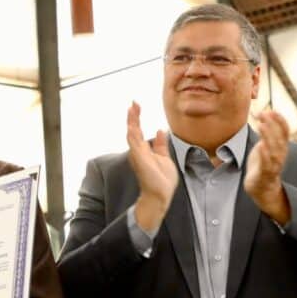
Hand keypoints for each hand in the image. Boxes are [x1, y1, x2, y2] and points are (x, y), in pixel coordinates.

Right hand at [126, 102, 177, 230]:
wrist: (160, 195)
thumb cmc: (162, 180)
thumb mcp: (164, 157)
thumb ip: (161, 145)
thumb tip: (161, 131)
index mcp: (143, 150)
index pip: (139, 131)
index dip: (137, 118)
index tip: (136, 106)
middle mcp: (138, 151)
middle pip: (133, 130)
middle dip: (133, 116)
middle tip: (133, 102)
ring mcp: (137, 155)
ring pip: (132, 134)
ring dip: (132, 121)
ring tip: (132, 108)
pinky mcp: (140, 159)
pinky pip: (134, 143)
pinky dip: (133, 133)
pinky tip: (132, 125)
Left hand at [244, 109, 290, 223]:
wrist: (261, 189)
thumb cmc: (263, 164)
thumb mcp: (265, 146)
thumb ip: (266, 133)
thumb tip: (263, 114)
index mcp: (281, 147)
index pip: (284, 130)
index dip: (279, 119)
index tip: (270, 109)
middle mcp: (281, 154)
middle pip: (280, 137)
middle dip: (273, 124)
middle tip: (263, 112)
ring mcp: (274, 165)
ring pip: (275, 149)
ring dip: (269, 136)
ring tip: (261, 125)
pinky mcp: (266, 174)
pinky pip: (267, 164)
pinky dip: (265, 154)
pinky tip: (260, 145)